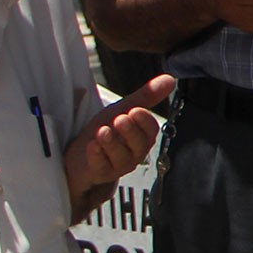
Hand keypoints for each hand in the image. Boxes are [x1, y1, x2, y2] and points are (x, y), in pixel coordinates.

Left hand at [67, 75, 174, 195]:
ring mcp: (118, 166)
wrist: (81, 153)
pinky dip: (97, 156)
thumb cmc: (106, 131)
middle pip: (139, 145)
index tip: (136, 110)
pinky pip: (101, 168)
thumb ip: (146, 96)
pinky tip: (92, 145)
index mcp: (142, 137)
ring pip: (121, 158)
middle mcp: (134, 153)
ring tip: (103, 131)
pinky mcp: (100, 173)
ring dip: (112, 143)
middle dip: (130, 132)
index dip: (144, 121)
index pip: (151, 131)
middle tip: (120, 119)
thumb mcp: (123, 110)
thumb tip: (171, 79)